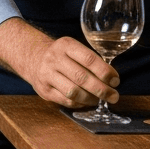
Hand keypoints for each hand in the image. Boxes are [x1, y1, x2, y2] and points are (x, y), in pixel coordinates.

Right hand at [0, 19, 119, 108]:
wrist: (33, 58)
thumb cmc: (62, 55)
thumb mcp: (73, 48)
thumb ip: (90, 59)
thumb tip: (112, 78)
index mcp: (65, 45)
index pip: (89, 59)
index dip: (105, 71)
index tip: (116, 80)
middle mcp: (54, 59)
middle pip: (82, 77)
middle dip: (102, 89)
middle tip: (114, 96)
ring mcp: (47, 75)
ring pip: (73, 92)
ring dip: (91, 98)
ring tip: (101, 100)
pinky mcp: (44, 91)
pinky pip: (66, 101)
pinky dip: (81, 103)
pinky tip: (87, 101)